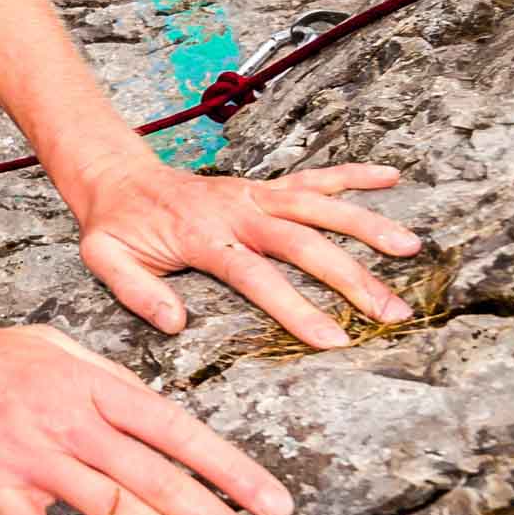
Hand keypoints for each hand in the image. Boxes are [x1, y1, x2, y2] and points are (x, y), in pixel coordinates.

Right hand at [0, 320, 298, 514]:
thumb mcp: (55, 348)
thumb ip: (110, 381)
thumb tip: (166, 417)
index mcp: (90, 385)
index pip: (176, 430)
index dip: (231, 469)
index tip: (279, 507)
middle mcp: (69, 420)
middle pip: (161, 482)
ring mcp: (31, 457)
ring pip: (117, 514)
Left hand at [75, 161, 421, 347]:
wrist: (116, 177)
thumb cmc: (115, 225)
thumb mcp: (103, 258)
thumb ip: (135, 290)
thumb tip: (174, 323)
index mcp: (201, 235)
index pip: (256, 276)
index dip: (296, 308)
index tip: (335, 339)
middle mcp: (235, 210)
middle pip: (301, 242)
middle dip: (351, 277)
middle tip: (393, 312)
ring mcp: (253, 194)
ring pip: (317, 206)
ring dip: (365, 224)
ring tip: (410, 247)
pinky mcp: (262, 187)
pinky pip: (312, 178)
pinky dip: (351, 175)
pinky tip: (390, 178)